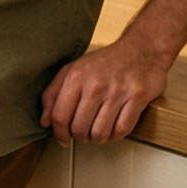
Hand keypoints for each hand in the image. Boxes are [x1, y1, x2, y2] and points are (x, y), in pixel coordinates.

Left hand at [39, 36, 170, 143]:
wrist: (142, 48)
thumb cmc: (106, 62)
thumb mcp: (73, 70)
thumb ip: (53, 94)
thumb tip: (44, 121)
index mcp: (76, 76)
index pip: (59, 115)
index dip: (59, 133)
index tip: (63, 139)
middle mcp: (95, 84)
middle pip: (79, 128)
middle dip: (80, 137)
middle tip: (84, 134)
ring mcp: (117, 91)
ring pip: (100, 133)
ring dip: (98, 138)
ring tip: (99, 131)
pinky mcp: (138, 97)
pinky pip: (122, 129)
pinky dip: (116, 135)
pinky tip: (114, 128)